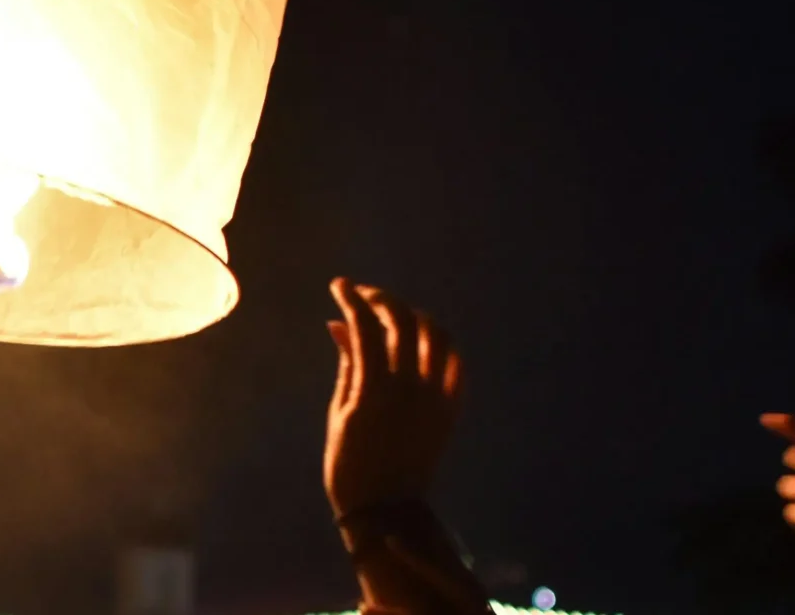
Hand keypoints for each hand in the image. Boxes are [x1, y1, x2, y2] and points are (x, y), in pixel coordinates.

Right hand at [324, 278, 462, 516]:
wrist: (386, 509)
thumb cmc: (349, 464)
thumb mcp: (339, 412)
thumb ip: (346, 364)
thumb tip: (339, 325)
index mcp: (374, 388)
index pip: (365, 324)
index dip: (351, 297)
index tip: (339, 286)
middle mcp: (410, 386)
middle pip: (404, 321)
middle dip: (383, 299)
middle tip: (365, 297)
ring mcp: (436, 397)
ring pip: (437, 336)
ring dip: (415, 318)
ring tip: (396, 319)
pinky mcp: (451, 409)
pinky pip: (456, 364)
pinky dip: (440, 346)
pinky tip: (423, 345)